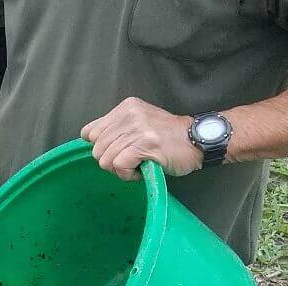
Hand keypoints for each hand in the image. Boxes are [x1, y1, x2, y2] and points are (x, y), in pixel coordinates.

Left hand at [81, 98, 204, 180]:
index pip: (89, 133)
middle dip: (111, 161)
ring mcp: (137, 129)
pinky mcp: (144, 144)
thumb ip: (116, 129)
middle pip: (96, 150)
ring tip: (140, 163)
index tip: (120, 151)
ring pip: (105, 160)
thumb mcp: (139, 123)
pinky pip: (118, 166)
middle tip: (132, 160)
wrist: (198, 140)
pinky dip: (128, 174)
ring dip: (121, 170)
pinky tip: (143, 169)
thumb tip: (92, 143)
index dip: (102, 148)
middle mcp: (129, 115)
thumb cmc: (168, 138)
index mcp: (125, 107)